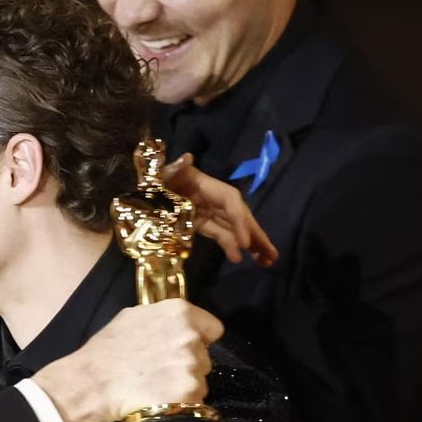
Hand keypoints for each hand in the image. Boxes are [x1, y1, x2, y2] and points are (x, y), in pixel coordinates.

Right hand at [28, 299, 221, 421]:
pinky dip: (181, 403)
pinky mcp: (189, 393)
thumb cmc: (107, 351)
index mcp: (179, 313)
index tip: (186, 349)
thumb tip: (174, 324)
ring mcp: (191, 366)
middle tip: (163, 370)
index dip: (201, 339)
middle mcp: (190, 336)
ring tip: (158, 387)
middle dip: (189, 364)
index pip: (213, 328)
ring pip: (200, 380)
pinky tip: (160, 400)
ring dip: (184, 385)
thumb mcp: (132, 317)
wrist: (92, 384)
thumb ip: (161, 318)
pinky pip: (194, 401)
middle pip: (205, 356)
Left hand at [160, 153, 277, 267]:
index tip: (245, 243)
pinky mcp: (203, 224)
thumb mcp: (166, 170)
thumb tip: (186, 158)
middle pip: (241, 217)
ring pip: (235, 229)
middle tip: (272, 254)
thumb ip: (176, 167)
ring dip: (251, 244)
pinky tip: (238, 259)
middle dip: (256, 235)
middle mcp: (216, 199)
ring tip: (266, 262)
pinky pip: (221, 235)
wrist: (149, 185)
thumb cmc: (161, 175)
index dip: (240, 222)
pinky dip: (230, 246)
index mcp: (209, 186)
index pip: (231, 203)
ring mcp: (211, 213)